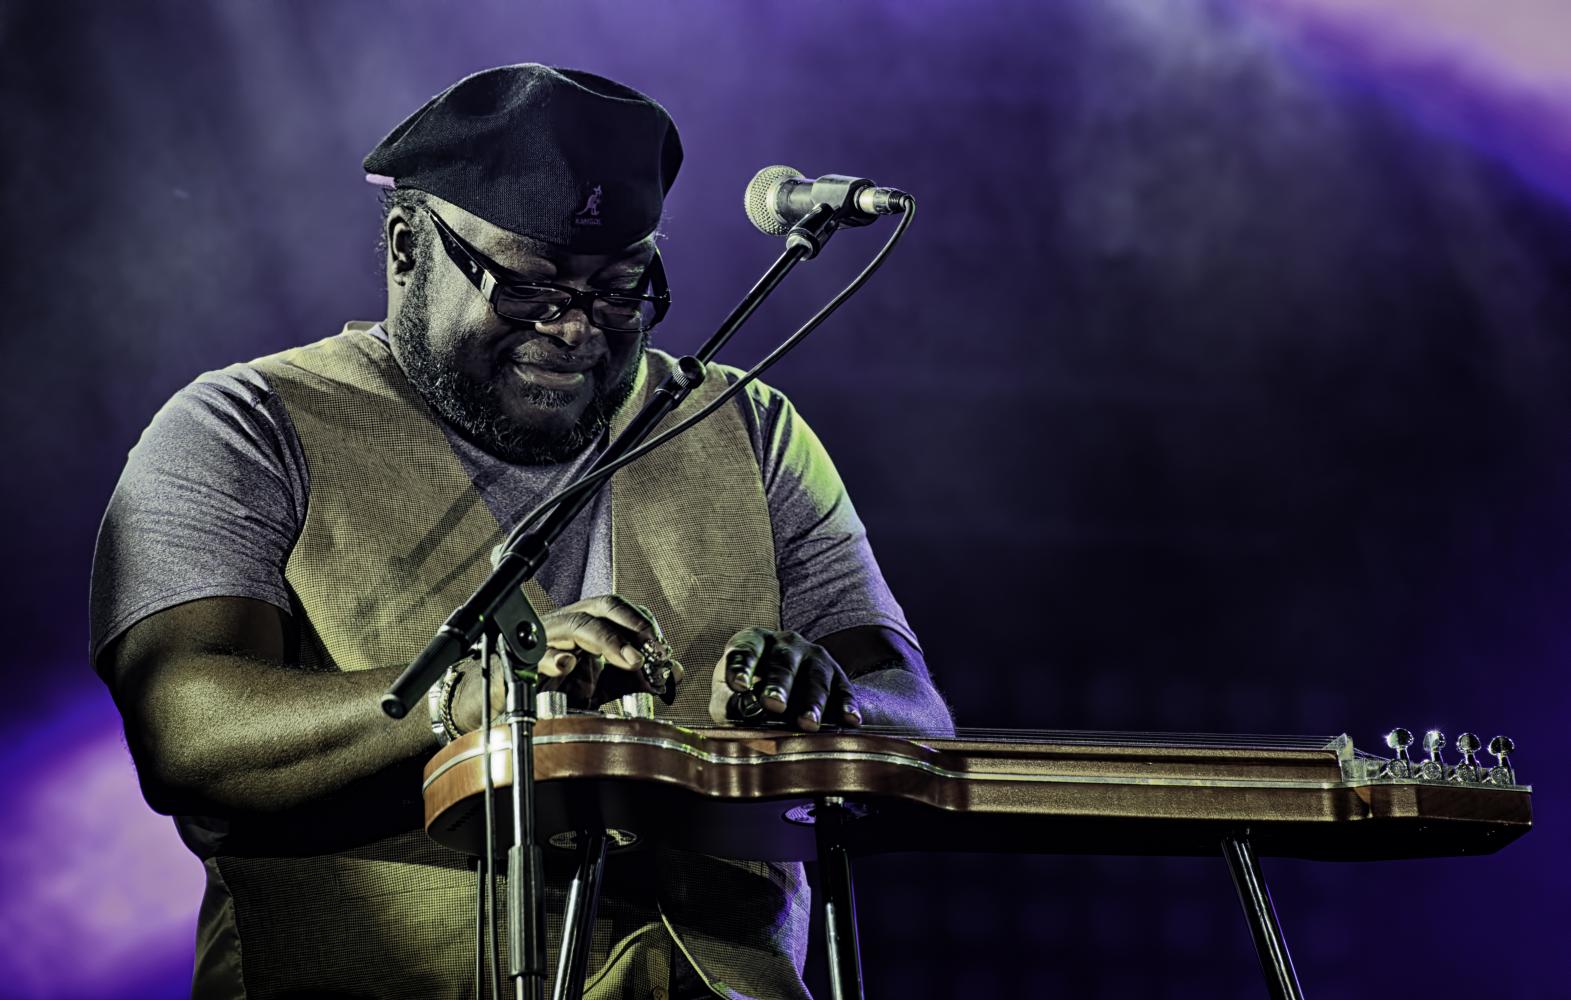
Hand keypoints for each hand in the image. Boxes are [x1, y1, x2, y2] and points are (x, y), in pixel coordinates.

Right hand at [451, 595, 679, 730]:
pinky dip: (552, 659)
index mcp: (585, 624)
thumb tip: (674, 671)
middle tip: (653, 652)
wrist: (503, 705)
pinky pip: (535, 654)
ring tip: (630, 661)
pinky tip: (566, 667)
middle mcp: (566, 624)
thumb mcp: (601, 686)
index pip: (619, 609)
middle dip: (632, 626)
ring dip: (607, 641)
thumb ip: (635, 678)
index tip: (663, 649)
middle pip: (602, 607)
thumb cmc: (551, 689)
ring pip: (576, 624)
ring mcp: (543, 639)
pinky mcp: (519, 659)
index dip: (642, 623)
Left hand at [707, 627, 861, 731]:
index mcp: (754, 641)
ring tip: (807, 724)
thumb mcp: (730, 698)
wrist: (789, 693)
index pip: (745, 649)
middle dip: (779, 684)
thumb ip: (728, 705)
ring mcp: (815, 657)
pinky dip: (847, 706)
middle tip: (773, 705)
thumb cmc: (748, 695)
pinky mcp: (837, 675)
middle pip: (783, 662)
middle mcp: (787, 643)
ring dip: (812, 702)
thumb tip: (738, 713)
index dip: (741, 667)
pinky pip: (844, 690)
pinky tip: (850, 721)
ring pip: (815, 677)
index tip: (737, 686)